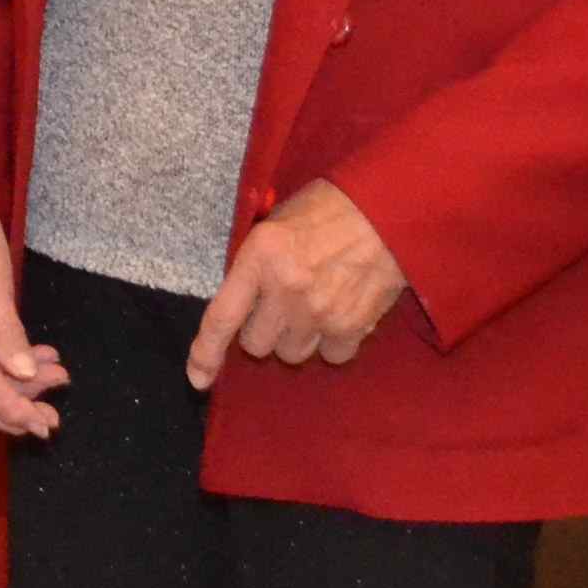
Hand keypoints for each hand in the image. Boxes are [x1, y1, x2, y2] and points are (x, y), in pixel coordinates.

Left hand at [186, 179, 406, 389]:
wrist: (390, 210)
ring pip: (292, 353)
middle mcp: (286, 290)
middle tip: (281, 306)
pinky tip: (340, 313)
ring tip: (314, 305)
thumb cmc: (331, 208)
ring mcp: (320, 312)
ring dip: (297, 336)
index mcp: (260, 256)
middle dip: (263, 330)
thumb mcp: (277, 222)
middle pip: (257, 345)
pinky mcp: (353, 326)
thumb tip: (244, 300)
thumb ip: (257, 263)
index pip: (222, 317)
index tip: (198, 380)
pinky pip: (331, 356)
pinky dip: (332, 342)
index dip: (206, 353)